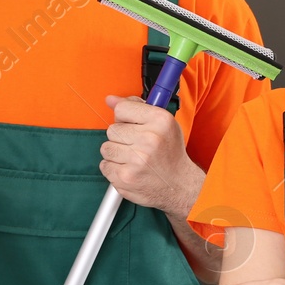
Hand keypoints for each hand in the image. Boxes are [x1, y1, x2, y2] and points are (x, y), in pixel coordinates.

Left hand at [100, 94, 201, 214]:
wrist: (179, 185)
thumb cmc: (169, 153)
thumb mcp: (162, 123)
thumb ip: (135, 108)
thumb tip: (110, 99)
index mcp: (160, 121)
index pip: (121, 109)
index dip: (123, 117)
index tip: (130, 124)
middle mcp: (149, 139)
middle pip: (112, 130)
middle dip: (121, 138)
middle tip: (137, 146)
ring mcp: (137, 160)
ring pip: (106, 148)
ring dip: (116, 153)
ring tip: (133, 158)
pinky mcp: (125, 177)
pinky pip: (104, 165)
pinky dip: (113, 168)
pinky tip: (129, 169)